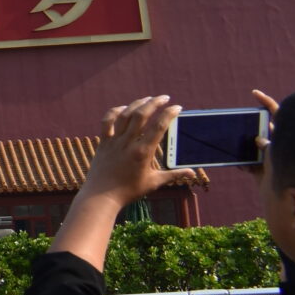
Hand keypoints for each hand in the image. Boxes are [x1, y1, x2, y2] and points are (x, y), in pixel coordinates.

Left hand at [83, 95, 207, 204]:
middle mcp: (128, 143)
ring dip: (137, 104)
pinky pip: (107, 122)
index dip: (169, 114)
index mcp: (143, 152)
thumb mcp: (154, 183)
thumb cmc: (129, 191)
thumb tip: (193, 172)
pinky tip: (124, 108)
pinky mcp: (103, 142)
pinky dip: (115, 112)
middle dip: (154, 103)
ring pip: (125, 115)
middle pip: (141, 115)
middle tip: (165, 97)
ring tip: (148, 99)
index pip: (158, 127)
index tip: (177, 107)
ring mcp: (114, 141)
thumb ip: (174, 175)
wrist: (101, 196)